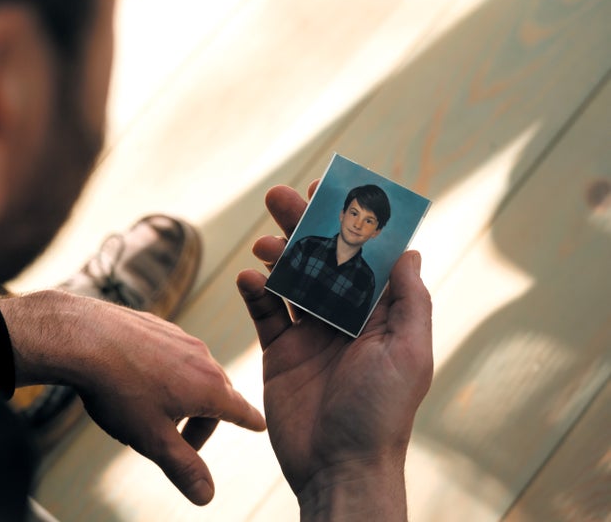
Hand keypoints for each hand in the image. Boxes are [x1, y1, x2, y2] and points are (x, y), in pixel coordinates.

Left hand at [0, 290, 265, 505]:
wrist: (84, 338)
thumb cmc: (119, 390)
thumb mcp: (153, 439)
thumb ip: (183, 468)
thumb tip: (207, 497)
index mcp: (208, 387)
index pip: (240, 410)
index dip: (250, 421)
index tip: (260, 424)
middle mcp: (201, 358)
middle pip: (216, 394)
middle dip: (203, 421)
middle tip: (178, 444)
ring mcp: (179, 338)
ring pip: (193, 372)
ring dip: (182, 396)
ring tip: (153, 414)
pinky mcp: (156, 326)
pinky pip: (171, 354)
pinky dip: (165, 372)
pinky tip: (138, 381)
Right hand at [236, 183, 432, 519]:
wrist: (339, 468)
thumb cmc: (381, 414)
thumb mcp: (408, 352)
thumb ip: (408, 299)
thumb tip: (408, 250)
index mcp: (379, 315)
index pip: (363, 256)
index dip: (347, 221)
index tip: (329, 189)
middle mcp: (345, 319)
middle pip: (321, 260)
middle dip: (302, 226)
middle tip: (279, 195)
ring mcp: (310, 335)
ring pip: (291, 280)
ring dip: (277, 255)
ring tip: (263, 242)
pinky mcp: (280, 353)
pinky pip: (265, 314)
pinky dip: (255, 292)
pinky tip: (249, 279)